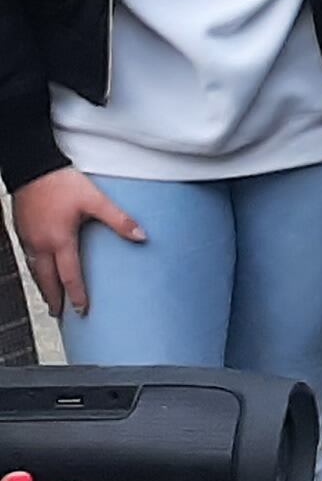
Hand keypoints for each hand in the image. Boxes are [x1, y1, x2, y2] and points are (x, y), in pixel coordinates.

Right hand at [12, 169, 140, 319]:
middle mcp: (40, 243)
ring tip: (49, 297)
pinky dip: (34, 269)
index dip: (77, 295)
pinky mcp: (21, 229)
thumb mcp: (96, 200)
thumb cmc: (61, 182)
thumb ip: (119, 219)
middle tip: (59, 313)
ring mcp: (28, 237)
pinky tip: (39, 268)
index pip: (69, 276)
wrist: (32, 167)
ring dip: (42, 286)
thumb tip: (141, 235)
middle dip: (53, 298)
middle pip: (46, 280)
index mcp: (59, 240)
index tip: (82, 310)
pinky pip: (27, 256)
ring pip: (34, 270)